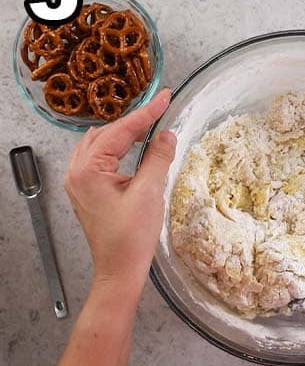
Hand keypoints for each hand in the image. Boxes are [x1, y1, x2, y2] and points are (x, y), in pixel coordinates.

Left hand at [63, 89, 176, 290]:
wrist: (119, 269)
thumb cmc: (131, 236)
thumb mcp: (149, 192)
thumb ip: (157, 157)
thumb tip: (166, 133)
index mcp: (88, 170)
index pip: (120, 131)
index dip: (146, 112)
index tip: (165, 96)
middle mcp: (77, 173)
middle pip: (106, 133)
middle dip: (133, 120)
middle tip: (160, 108)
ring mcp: (79, 183)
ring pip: (100, 144)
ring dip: (124, 132)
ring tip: (149, 123)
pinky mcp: (87, 191)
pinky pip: (99, 158)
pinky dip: (117, 147)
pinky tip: (134, 146)